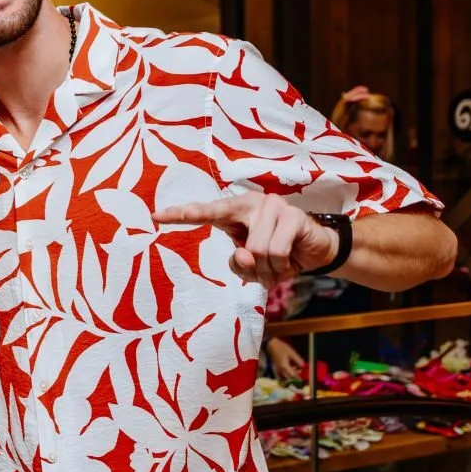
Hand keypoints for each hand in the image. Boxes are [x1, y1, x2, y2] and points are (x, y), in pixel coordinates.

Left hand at [153, 194, 339, 285]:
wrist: (316, 250)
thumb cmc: (276, 254)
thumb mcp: (252, 265)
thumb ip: (240, 264)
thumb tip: (244, 254)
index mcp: (235, 211)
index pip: (206, 211)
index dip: (181, 215)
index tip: (154, 217)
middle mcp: (252, 202)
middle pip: (234, 237)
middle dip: (247, 262)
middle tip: (258, 268)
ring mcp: (273, 206)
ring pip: (256, 250)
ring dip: (268, 269)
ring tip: (277, 265)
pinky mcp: (294, 216)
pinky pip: (276, 252)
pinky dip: (282, 266)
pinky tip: (290, 261)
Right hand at [266, 337, 307, 382]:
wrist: (271, 345)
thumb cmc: (282, 348)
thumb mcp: (292, 353)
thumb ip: (298, 360)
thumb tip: (303, 365)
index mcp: (285, 367)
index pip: (293, 375)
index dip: (298, 377)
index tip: (302, 379)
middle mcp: (281, 369)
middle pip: (289, 376)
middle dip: (294, 376)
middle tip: (299, 372)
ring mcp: (278, 368)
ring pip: (285, 375)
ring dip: (290, 374)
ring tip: (296, 369)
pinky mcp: (276, 366)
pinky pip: (282, 372)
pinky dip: (287, 371)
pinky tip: (291, 366)